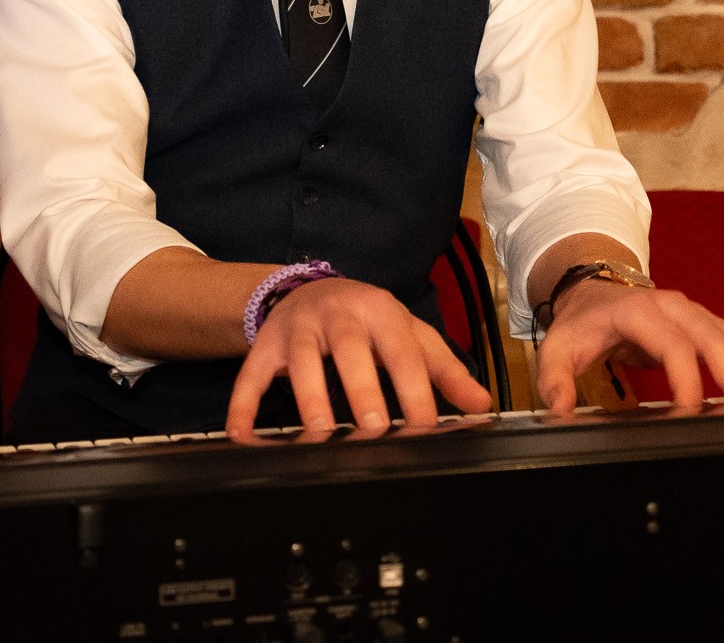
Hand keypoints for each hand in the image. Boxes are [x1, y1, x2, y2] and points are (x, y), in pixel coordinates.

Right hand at [226, 276, 491, 440]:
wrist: (309, 288)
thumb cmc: (369, 320)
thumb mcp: (409, 334)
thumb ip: (444, 368)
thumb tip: (481, 404)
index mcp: (381, 311)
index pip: (402, 351)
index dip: (415, 389)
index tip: (425, 426)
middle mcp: (339, 314)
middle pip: (350, 349)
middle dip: (362, 388)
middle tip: (375, 428)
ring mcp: (298, 328)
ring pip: (302, 361)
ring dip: (309, 397)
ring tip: (320, 434)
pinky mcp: (265, 345)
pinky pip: (251, 374)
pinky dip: (243, 405)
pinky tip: (242, 435)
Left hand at [534, 280, 723, 415]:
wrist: (595, 291)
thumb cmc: (583, 323)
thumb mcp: (558, 347)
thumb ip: (555, 381)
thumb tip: (558, 414)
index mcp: (642, 311)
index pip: (672, 343)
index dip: (685, 377)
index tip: (691, 410)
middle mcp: (678, 309)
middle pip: (717, 340)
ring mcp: (699, 317)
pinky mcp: (712, 330)